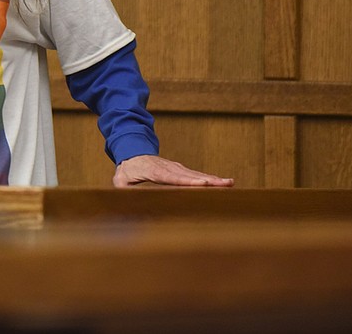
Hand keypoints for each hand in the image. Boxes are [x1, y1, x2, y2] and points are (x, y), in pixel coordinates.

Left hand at [113, 154, 234, 187]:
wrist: (132, 151)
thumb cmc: (127, 169)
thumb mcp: (121, 180)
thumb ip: (124, 189)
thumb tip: (127, 201)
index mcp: (155, 171)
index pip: (173, 177)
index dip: (188, 181)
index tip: (203, 184)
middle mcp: (169, 168)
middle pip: (190, 175)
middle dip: (208, 180)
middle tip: (226, 184)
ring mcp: (176, 167)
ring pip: (195, 174)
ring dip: (213, 179)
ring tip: (230, 183)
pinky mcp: (180, 169)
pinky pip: (195, 175)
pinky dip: (209, 179)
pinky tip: (221, 183)